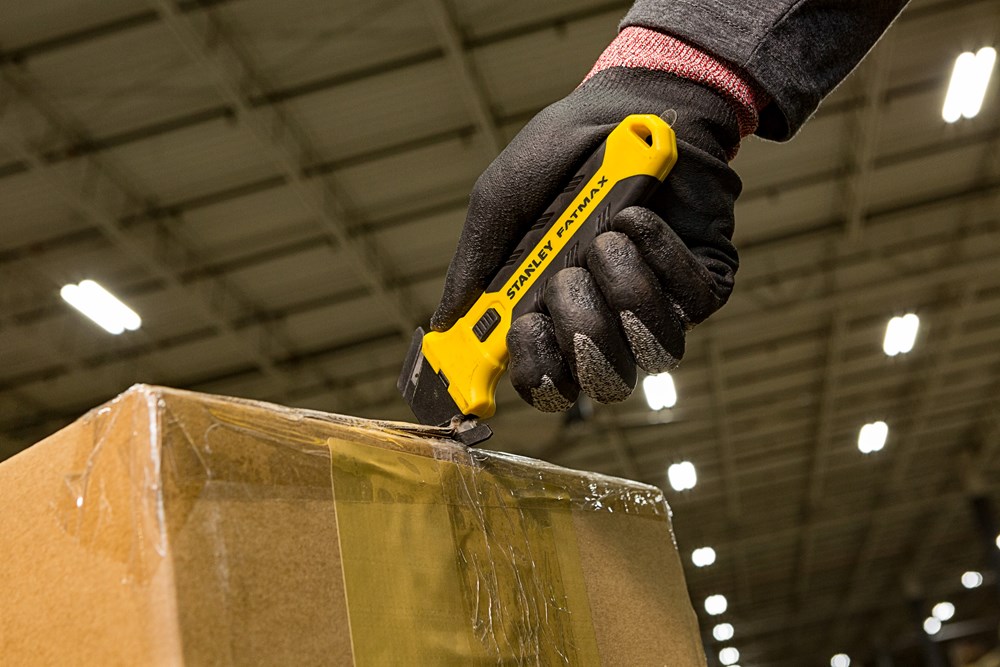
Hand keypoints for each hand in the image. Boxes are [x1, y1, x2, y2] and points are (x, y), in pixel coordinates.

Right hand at [432, 66, 741, 411]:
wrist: (627, 108)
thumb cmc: (561, 156)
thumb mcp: (500, 202)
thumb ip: (476, 266)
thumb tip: (445, 325)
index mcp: (549, 314)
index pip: (545, 381)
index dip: (532, 374)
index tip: (518, 336)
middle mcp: (604, 321)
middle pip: (600, 380)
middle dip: (580, 327)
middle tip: (564, 277)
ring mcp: (656, 306)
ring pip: (653, 351)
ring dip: (623, 287)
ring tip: (607, 234)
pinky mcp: (703, 283)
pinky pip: (692, 303)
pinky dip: (659, 253)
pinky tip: (638, 214)